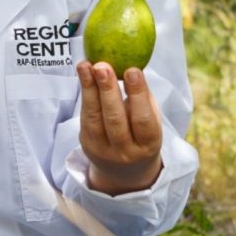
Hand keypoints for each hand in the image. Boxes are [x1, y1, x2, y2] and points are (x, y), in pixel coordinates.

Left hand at [76, 61, 162, 194]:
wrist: (124, 170)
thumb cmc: (141, 133)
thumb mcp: (151, 120)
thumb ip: (142, 98)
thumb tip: (129, 65)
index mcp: (148, 145)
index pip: (143, 120)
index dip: (138, 95)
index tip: (132, 70)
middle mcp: (125, 152)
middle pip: (115, 120)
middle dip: (108, 90)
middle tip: (102, 66)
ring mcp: (103, 149)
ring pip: (94, 117)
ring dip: (89, 88)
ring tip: (86, 65)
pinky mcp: (86, 143)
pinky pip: (85, 116)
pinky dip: (84, 93)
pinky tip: (83, 74)